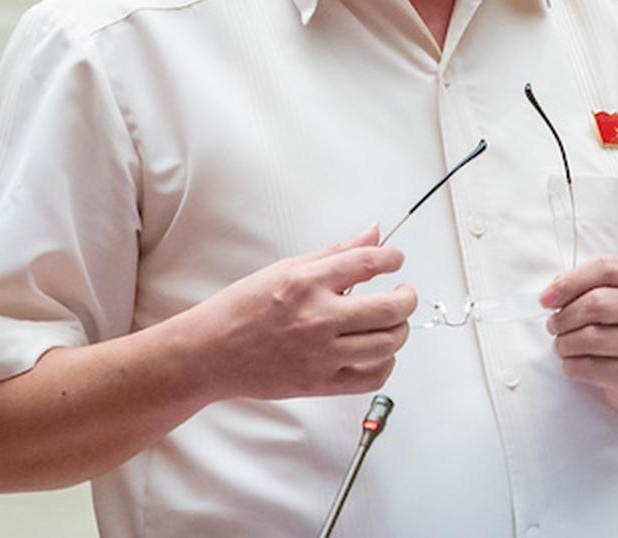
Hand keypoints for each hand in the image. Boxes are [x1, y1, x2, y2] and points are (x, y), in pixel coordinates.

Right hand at [188, 226, 416, 401]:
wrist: (211, 352)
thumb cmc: (242, 309)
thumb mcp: (287, 268)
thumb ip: (336, 253)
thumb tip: (373, 235)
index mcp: (307, 283)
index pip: (368, 264)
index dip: (393, 259)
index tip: (396, 260)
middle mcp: (317, 318)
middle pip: (389, 309)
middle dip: (407, 298)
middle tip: (403, 294)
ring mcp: (320, 354)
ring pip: (387, 344)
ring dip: (400, 329)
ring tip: (392, 321)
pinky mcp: (319, 383)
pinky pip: (371, 377)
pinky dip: (386, 364)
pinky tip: (379, 351)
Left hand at [541, 256, 617, 413]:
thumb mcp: (616, 297)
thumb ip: (587, 287)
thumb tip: (553, 293)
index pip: (604, 268)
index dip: (569, 282)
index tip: (546, 299)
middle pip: (595, 304)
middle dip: (564, 317)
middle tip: (553, 326)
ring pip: (590, 338)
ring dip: (564, 344)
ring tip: (562, 345)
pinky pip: (591, 367)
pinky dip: (572, 365)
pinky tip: (574, 363)